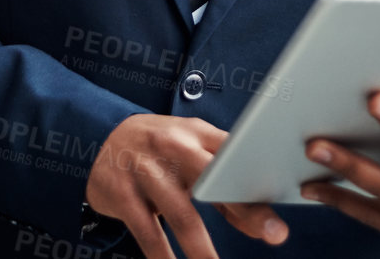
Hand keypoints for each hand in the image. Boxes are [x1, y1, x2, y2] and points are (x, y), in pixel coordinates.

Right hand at [86, 113, 289, 257]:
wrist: (98, 137)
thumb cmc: (159, 150)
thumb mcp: (189, 148)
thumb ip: (221, 177)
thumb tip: (260, 218)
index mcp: (196, 134)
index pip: (237, 158)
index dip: (260, 183)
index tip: (281, 207)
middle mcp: (172, 146)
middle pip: (215, 182)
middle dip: (247, 210)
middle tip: (275, 234)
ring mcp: (145, 170)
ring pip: (183, 216)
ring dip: (204, 250)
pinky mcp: (122, 194)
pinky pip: (148, 233)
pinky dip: (163, 257)